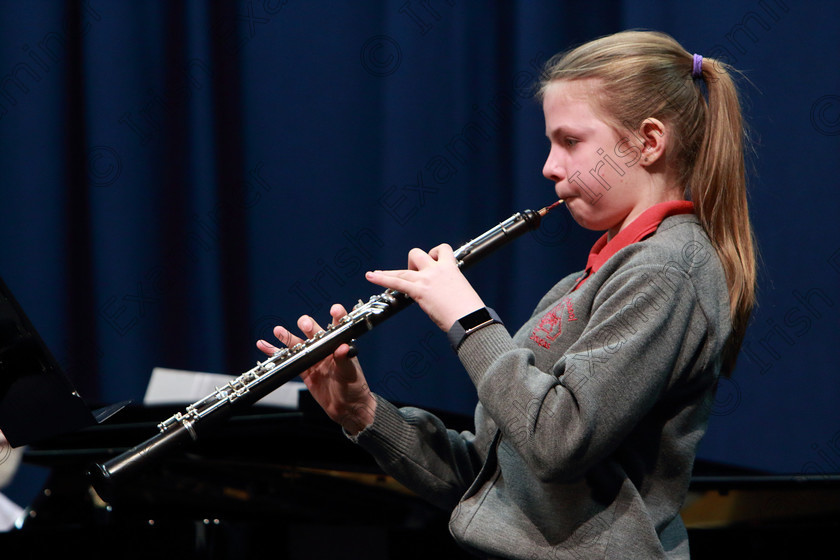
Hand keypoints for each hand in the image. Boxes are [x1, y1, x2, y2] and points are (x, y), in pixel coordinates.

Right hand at [256, 304, 375, 434]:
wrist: (346, 407)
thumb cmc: (354, 387)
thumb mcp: (351, 373)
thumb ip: (345, 360)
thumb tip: (343, 348)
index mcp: (339, 344)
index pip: (338, 326)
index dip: (337, 316)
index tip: (335, 309)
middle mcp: (325, 348)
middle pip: (313, 331)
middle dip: (308, 325)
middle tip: (305, 326)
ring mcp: (313, 358)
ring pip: (297, 343)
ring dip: (286, 336)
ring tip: (278, 330)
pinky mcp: (303, 369)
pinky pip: (288, 359)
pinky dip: (276, 352)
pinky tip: (265, 345)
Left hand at [365, 243, 484, 331]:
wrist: (469, 319)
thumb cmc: (469, 310)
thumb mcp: (462, 291)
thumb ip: (449, 286)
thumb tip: (442, 293)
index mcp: (451, 268)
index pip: (441, 249)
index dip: (434, 254)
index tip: (433, 262)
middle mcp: (437, 269)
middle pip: (417, 254)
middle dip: (413, 263)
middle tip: (415, 277)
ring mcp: (426, 279)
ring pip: (404, 268)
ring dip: (393, 273)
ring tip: (379, 275)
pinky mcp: (419, 291)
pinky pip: (396, 281)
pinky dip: (381, 278)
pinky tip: (371, 276)